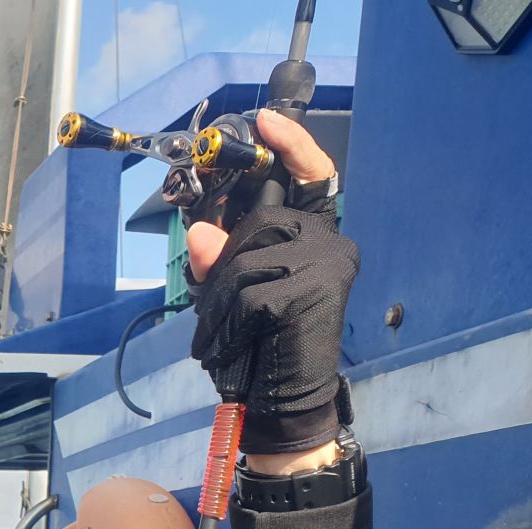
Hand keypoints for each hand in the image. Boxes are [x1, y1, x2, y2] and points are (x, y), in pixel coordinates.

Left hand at [185, 109, 357, 461]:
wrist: (280, 404)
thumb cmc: (257, 348)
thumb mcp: (228, 298)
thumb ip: (217, 260)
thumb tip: (200, 231)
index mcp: (314, 238)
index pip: (312, 176)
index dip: (291, 145)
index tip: (264, 120)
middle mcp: (331, 244)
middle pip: (258, 223)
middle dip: (225, 267)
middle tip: (221, 312)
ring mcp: (327, 265)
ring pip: (246, 257)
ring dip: (221, 300)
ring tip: (226, 335)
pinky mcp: (315, 291)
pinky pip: (247, 291)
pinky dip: (226, 321)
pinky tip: (231, 344)